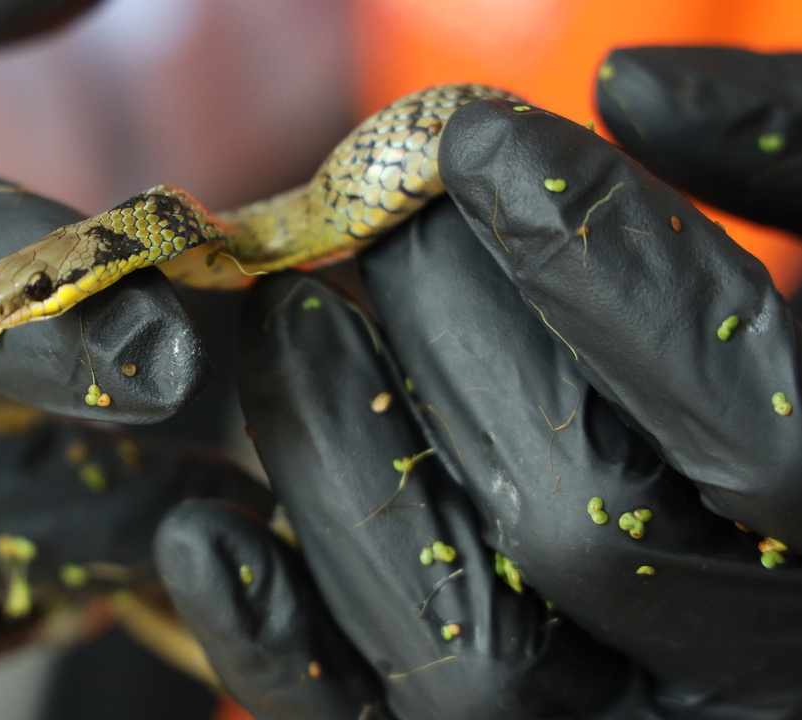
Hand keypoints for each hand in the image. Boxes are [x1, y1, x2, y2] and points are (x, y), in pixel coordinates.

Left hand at [158, 50, 801, 718]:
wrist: (754, 544)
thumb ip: (788, 161)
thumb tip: (636, 90)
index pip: (761, 436)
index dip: (613, 277)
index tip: (485, 144)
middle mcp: (746, 678)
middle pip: (584, 530)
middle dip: (458, 346)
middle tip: (378, 228)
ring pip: (465, 648)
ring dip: (348, 455)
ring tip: (286, 317)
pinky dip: (272, 637)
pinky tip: (203, 526)